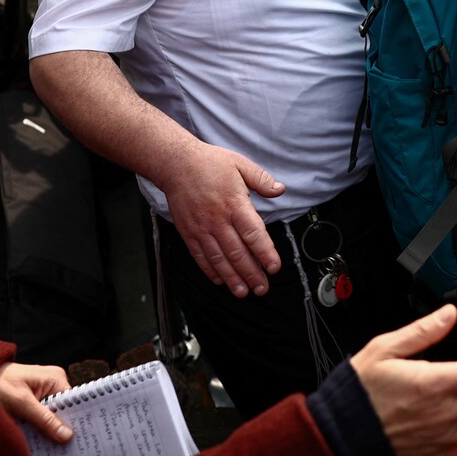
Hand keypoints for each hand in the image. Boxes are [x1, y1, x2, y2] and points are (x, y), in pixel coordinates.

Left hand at [0, 362, 72, 442]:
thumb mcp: (22, 403)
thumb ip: (44, 420)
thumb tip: (67, 435)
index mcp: (56, 379)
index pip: (73, 404)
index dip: (74, 422)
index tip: (76, 441)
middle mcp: (53, 385)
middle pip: (63, 412)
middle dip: (61, 430)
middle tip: (63, 449)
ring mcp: (43, 394)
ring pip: (52, 418)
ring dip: (49, 432)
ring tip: (51, 448)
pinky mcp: (33, 403)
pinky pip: (42, 419)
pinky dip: (40, 430)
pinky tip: (39, 442)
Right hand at [159, 142, 285, 296]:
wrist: (176, 164)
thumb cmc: (209, 163)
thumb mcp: (240, 164)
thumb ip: (261, 179)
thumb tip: (280, 190)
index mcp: (234, 203)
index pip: (253, 233)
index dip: (264, 252)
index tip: (274, 267)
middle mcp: (218, 220)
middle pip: (237, 252)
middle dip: (252, 273)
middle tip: (262, 288)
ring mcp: (202, 228)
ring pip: (219, 259)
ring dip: (232, 278)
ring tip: (243, 292)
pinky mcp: (189, 232)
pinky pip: (200, 256)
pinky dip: (211, 271)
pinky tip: (221, 280)